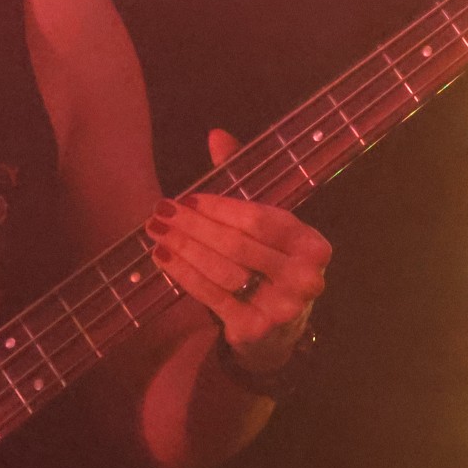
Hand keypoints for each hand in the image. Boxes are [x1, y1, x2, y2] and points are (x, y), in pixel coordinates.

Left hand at [146, 129, 332, 372]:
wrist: (278, 331)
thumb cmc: (267, 266)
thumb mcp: (263, 225)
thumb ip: (243, 180)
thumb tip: (216, 135)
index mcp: (312, 244)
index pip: (259, 219)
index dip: (219, 207)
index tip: (186, 198)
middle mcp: (304, 276)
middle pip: (237, 245)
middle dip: (193, 227)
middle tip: (160, 212)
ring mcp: (282, 307)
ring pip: (222, 270)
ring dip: (183, 248)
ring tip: (156, 232)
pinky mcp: (255, 329)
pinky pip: (212, 296)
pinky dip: (184, 275)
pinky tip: (163, 258)